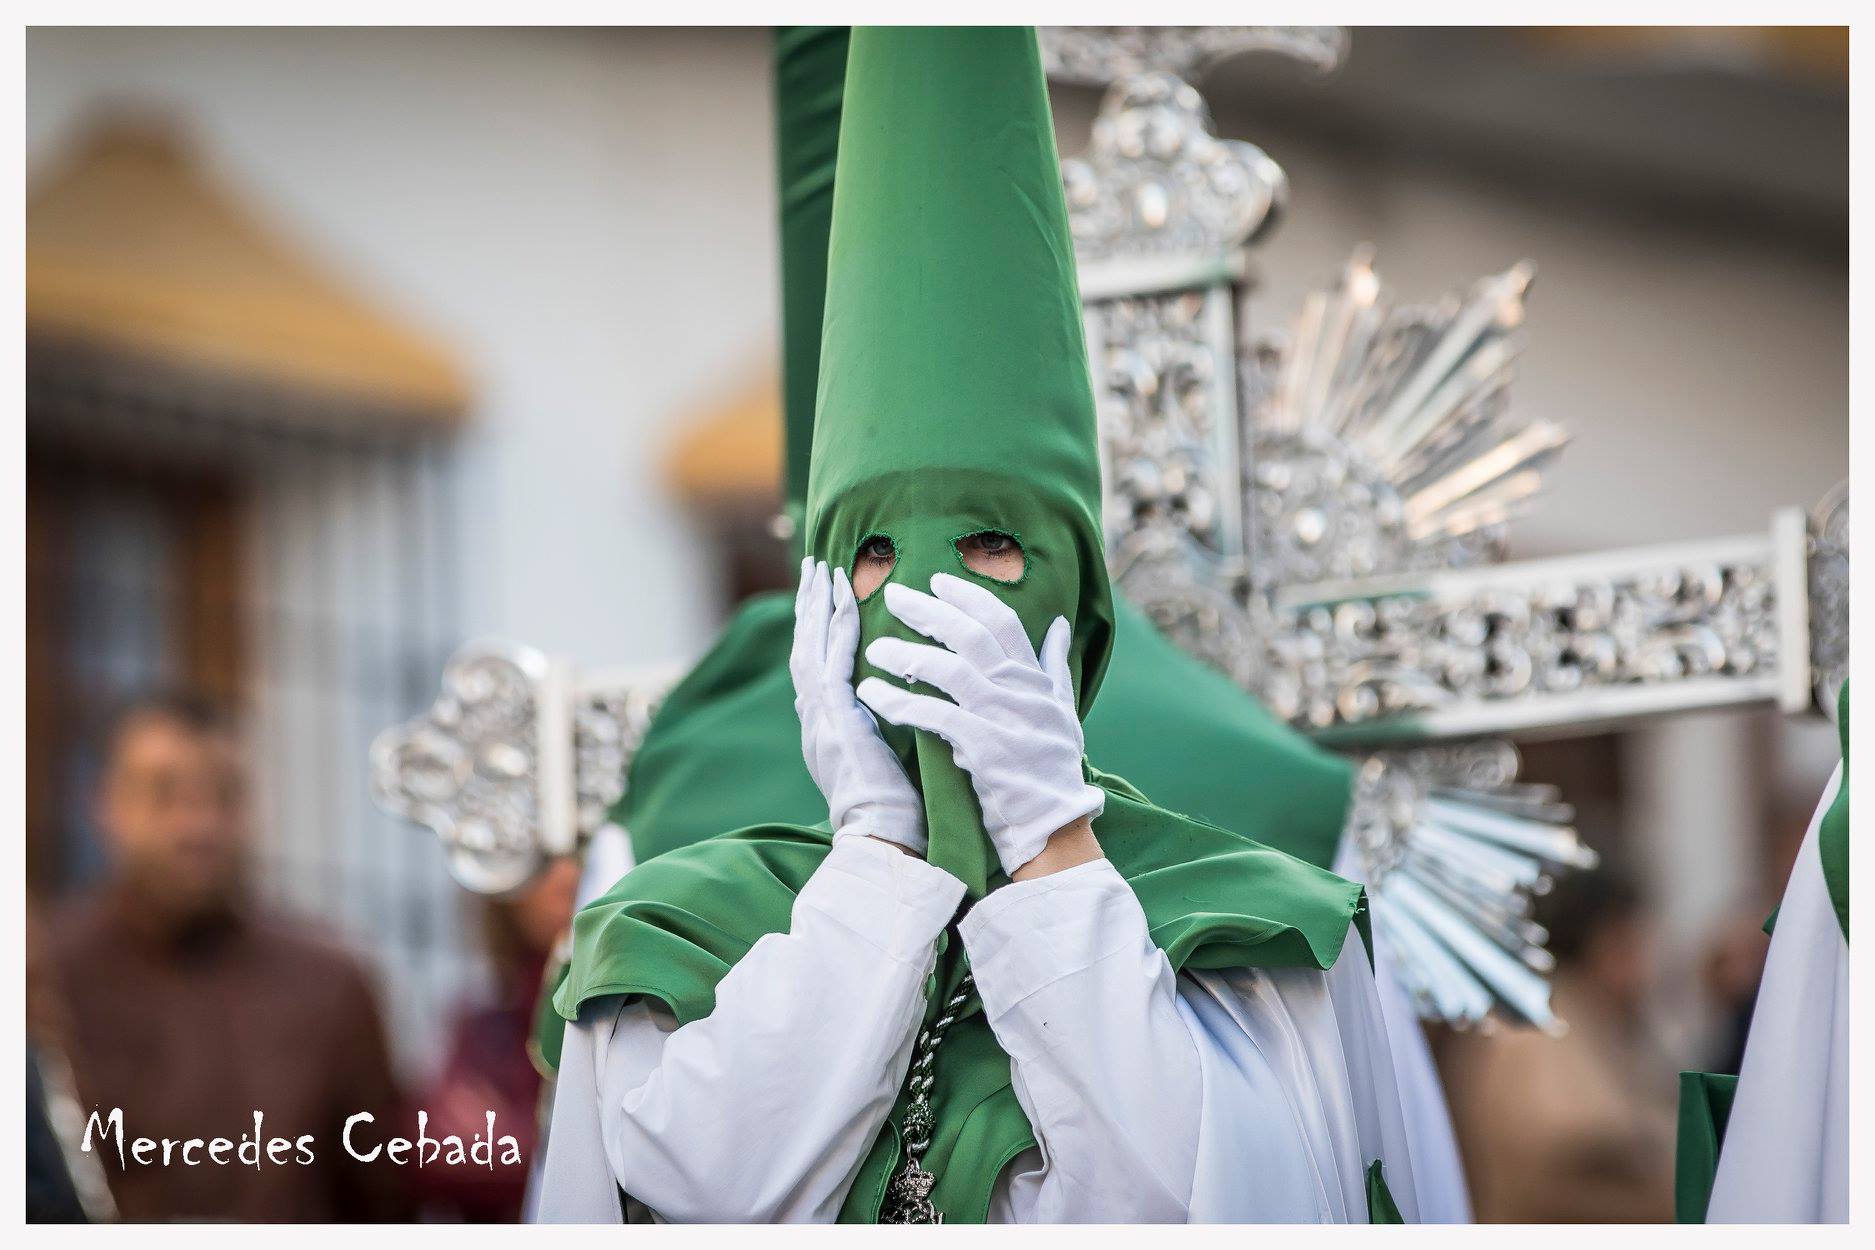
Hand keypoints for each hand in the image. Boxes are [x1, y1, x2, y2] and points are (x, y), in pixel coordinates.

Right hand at [790, 558, 926, 852]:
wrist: (883, 840)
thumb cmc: (894, 810)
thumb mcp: (879, 759)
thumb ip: (872, 728)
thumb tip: (881, 702)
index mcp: (824, 728)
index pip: (816, 665)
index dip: (818, 627)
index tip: (825, 595)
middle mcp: (814, 718)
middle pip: (803, 648)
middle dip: (808, 605)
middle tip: (813, 565)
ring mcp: (819, 718)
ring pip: (809, 647)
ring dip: (815, 605)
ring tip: (820, 568)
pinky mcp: (834, 720)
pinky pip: (832, 661)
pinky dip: (838, 627)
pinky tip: (845, 598)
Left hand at [855, 573, 1104, 878]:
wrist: (1053, 825)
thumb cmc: (1052, 769)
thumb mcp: (1062, 710)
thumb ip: (1053, 666)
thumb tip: (1060, 624)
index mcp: (1036, 679)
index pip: (1002, 621)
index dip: (968, 596)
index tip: (936, 580)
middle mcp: (1021, 691)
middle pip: (970, 635)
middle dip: (928, 611)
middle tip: (893, 594)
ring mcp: (1002, 718)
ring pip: (949, 670)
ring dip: (906, 656)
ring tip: (874, 650)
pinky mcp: (982, 748)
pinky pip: (933, 715)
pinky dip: (900, 702)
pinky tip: (872, 694)